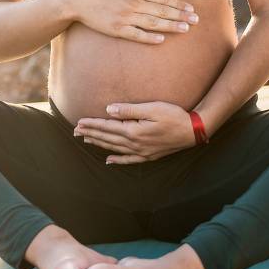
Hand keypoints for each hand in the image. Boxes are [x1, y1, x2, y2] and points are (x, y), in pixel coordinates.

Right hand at [66, 0, 198, 44]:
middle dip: (181, 16)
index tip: (191, 9)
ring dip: (171, 26)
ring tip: (185, 29)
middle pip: (162, 11)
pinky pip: (136, 34)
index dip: (178, 4)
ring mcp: (125, 17)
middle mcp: (133, 3)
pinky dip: (149, 38)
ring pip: (153, 23)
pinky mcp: (117, 29)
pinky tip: (161, 40)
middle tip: (196, 21)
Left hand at [73, 101, 197, 163]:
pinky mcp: (148, 156)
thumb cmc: (174, 116)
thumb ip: (130, 109)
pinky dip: (117, 160)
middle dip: (91, 134)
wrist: (193, 131)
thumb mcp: (152, 108)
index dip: (92, 124)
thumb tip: (109, 110)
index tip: (79, 122)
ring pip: (114, 148)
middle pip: (108, 138)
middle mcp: (135, 144)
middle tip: (75, 131)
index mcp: (133, 131)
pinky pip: (128, 160)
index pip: (107, 127)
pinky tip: (108, 160)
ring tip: (86, 140)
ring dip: (99, 144)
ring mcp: (141, 152)